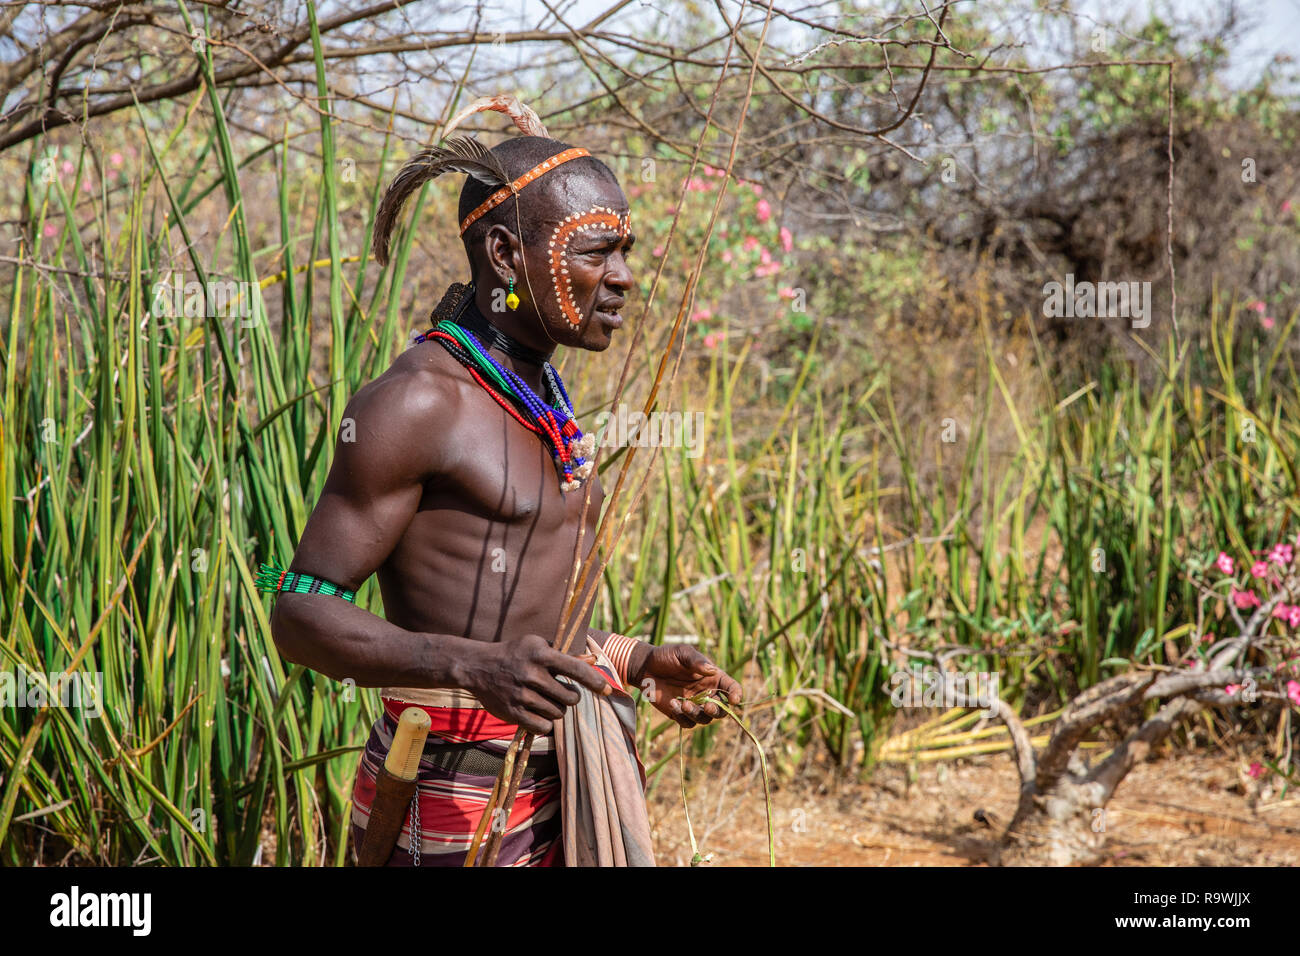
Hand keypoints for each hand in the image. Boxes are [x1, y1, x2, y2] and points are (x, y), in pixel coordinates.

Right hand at [456, 634, 611, 734]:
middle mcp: (532, 674)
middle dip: (570, 698)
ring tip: (545, 699)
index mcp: (541, 655)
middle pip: (570, 698)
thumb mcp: (537, 645)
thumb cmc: (515, 653)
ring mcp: (522, 695)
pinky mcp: (513, 712)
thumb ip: (564, 655)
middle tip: (561, 692)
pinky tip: (538, 712)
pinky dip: (545, 723)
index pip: (576, 669)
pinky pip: (543, 727)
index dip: (595, 680)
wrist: (478, 666)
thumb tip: (593, 658)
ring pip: (558, 713)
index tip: (607, 689)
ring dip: (556, 709)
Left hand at [631, 644, 741, 728]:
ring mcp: (694, 705)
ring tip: (683, 704)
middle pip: (722, 710)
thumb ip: (696, 661)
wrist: (645, 667)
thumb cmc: (667, 656)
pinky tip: (672, 704)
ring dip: (696, 714)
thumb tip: (712, 671)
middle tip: (707, 707)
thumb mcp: (682, 652)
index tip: (733, 700)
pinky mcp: (680, 714)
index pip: (731, 688)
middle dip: (718, 711)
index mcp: (713, 678)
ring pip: (705, 719)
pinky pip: (688, 723)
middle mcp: (707, 693)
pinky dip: (682, 717)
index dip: (736, 694)